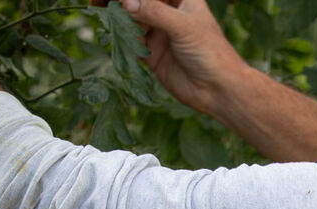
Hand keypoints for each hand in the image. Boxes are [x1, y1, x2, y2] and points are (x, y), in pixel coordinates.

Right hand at [90, 0, 242, 118]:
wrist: (220, 91)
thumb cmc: (211, 53)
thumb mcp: (183, 26)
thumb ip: (153, 12)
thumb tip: (125, 1)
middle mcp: (168, 13)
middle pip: (137, 1)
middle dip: (118, 0)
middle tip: (97, 1)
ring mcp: (159, 33)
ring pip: (130, 19)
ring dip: (115, 17)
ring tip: (100, 14)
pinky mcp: (153, 55)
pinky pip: (131, 42)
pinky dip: (120, 38)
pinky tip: (111, 35)